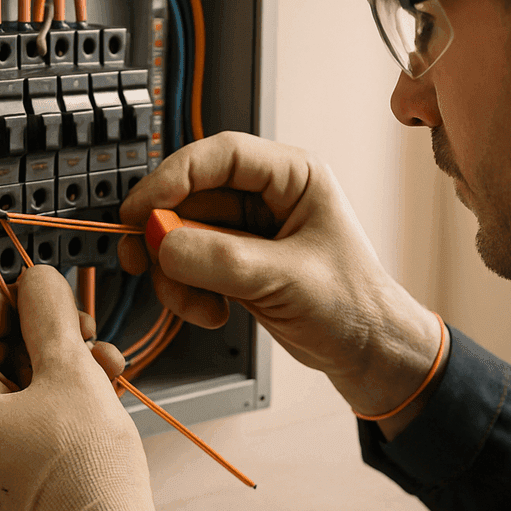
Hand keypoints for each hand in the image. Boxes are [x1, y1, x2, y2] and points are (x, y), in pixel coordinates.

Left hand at [0, 265, 193, 510]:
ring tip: (104, 366)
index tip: (30, 292)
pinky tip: (100, 398)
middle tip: (78, 329)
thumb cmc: (86, 476)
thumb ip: (49, 316)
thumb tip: (37, 281)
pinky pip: (31, 430)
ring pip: (19, 399)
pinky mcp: (19, 491)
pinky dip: (62, 406)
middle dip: (42, 339)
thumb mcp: (72, 372)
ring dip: (61, 370)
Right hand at [118, 132, 442, 418]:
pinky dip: (187, 292)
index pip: (221, 155)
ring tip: (196, 306)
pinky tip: (213, 314)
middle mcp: (267, 197)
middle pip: (191, 195)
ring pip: (182, 234)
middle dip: (164, 232)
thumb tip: (164, 245)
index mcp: (294, 177)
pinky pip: (189, 265)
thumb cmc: (356, 308)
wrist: (368, 355)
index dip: (174, 176)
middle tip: (142, 259)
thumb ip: (223, 261)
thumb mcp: (288, 280)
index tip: (142, 209)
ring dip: (176, 273)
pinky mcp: (235, 264)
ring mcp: (248, 232)